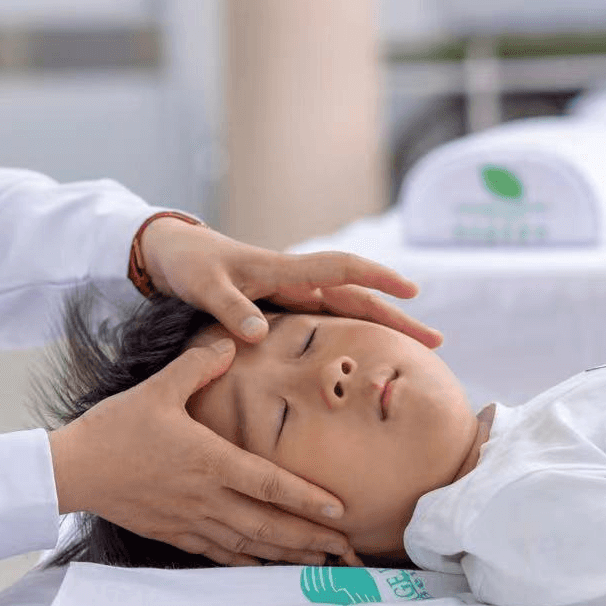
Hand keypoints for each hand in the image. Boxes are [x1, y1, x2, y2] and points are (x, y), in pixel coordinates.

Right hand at [48, 338, 362, 566]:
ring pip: (248, 544)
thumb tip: (232, 342)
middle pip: (267, 524)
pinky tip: (265, 565)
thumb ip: (198, 366)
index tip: (338, 510)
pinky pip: (219, 553)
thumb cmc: (115, 429)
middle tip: (345, 548)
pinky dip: (248, 561)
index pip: (267, 484)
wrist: (73, 469)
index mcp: (207, 460)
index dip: (305, 499)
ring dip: (286, 555)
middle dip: (309, 538)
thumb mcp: (157, 387)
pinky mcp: (174, 532)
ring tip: (319, 562)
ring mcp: (190, 520)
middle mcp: (205, 496)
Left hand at [139, 218, 436, 346]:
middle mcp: (292, 280)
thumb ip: (229, 309)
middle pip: (354, 296)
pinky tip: (361, 351)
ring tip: (413, 348)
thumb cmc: (187, 266)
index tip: (412, 292)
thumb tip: (258, 334)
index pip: (340, 270)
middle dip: (394, 315)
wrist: (169, 254)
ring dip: (377, 325)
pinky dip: (347, 332)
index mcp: (280, 270)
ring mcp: (287, 293)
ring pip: (343, 309)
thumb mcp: (203, 288)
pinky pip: (322, 319)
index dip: (376, 279)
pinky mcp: (277, 306)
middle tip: (435, 340)